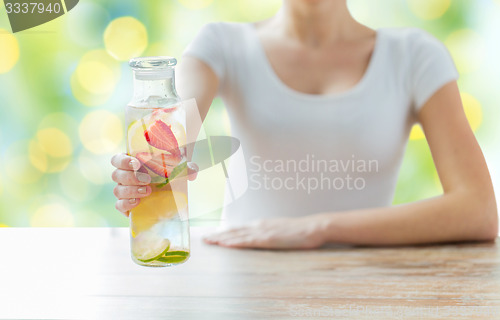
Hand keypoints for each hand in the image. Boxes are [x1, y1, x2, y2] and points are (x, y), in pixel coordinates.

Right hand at [111, 153, 197, 216]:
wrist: (167, 195)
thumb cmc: (168, 175)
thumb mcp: (178, 169)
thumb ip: (186, 167)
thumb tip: (193, 172)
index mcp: (131, 163)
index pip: (117, 159)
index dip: (123, 160)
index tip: (137, 163)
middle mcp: (124, 177)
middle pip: (116, 175)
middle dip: (131, 177)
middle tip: (148, 180)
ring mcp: (123, 191)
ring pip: (118, 190)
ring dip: (131, 191)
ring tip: (147, 192)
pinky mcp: (126, 205)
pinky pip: (119, 205)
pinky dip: (126, 204)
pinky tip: (137, 202)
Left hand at [202, 217, 325, 248]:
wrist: (314, 226)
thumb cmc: (301, 231)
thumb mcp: (283, 231)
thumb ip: (271, 234)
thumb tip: (265, 238)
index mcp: (262, 224)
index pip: (239, 228)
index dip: (225, 232)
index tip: (213, 235)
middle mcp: (259, 225)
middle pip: (234, 230)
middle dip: (218, 235)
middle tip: (203, 239)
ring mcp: (263, 231)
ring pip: (237, 235)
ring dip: (221, 238)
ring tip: (208, 241)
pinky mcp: (268, 239)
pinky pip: (248, 241)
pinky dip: (234, 242)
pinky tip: (225, 244)